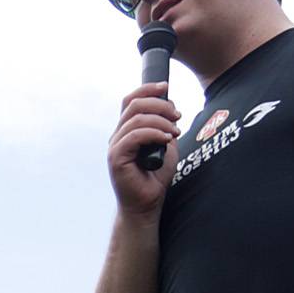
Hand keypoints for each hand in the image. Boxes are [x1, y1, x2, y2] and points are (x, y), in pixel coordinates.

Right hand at [106, 84, 180, 217]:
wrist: (147, 205)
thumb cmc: (155, 178)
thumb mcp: (165, 146)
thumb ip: (164, 127)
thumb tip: (170, 107)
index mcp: (126, 131)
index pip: (131, 101)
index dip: (147, 89)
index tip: (166, 87)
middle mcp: (117, 136)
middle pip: (133, 104)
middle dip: (159, 104)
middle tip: (178, 115)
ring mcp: (115, 146)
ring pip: (136, 119)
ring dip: (160, 121)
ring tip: (175, 132)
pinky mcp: (116, 158)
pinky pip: (134, 136)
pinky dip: (153, 133)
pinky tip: (166, 139)